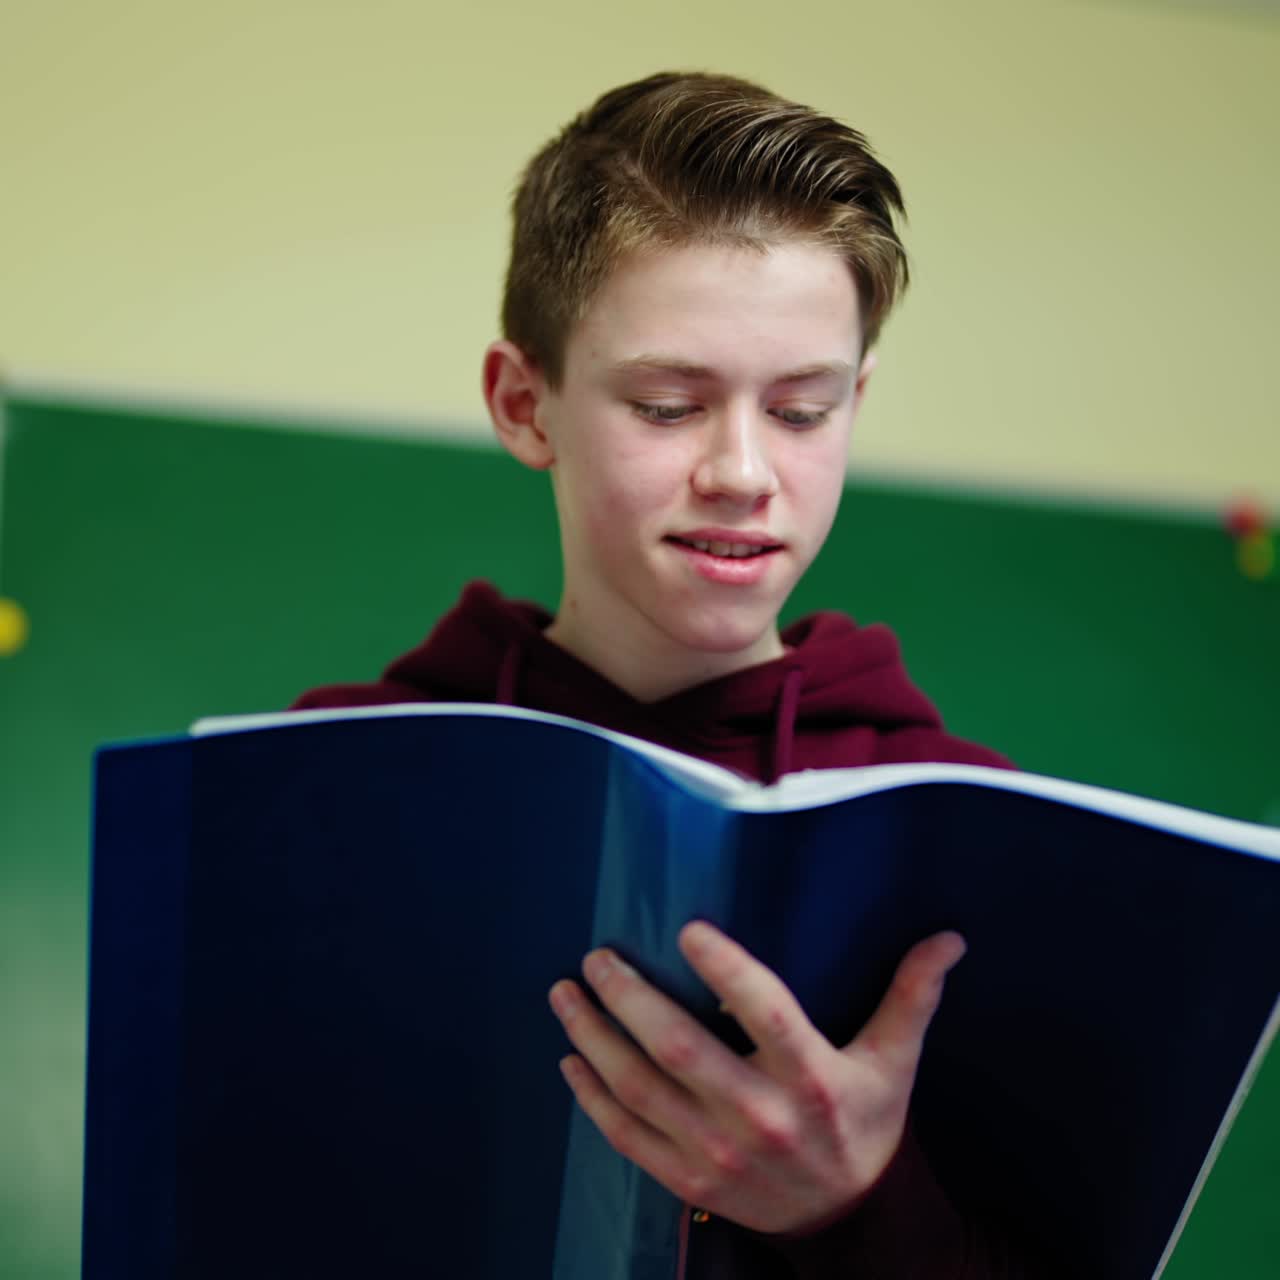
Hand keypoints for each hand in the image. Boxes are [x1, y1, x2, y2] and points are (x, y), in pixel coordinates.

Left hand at [548, 921, 964, 1234]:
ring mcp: (717, 1152)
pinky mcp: (689, 1181)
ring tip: (565, 993)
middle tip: (597, 955)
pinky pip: (627, 1136)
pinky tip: (571, 1059)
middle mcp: (758, 1114)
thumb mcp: (895, 1061)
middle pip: (679, 1048)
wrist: (852, 1224)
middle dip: (628, 998)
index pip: (764, 1013)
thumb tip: (950, 937)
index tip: (687, 928)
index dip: (725, 970)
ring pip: (639, 1088)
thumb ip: (912, 995)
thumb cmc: (868, 1123)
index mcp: (810, 1076)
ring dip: (593, 1038)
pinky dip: (592, 1098)